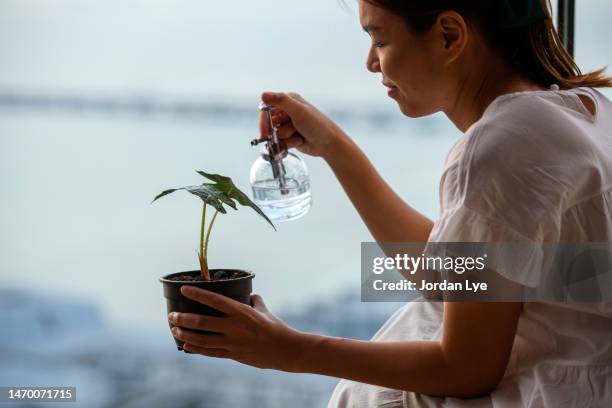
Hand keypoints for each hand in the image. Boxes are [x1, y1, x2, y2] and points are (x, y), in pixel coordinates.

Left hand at [168, 286, 303, 371]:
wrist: (285, 350)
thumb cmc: (275, 327)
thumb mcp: (263, 310)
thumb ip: (254, 300)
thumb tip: (248, 293)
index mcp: (241, 312)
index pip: (214, 300)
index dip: (197, 294)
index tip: (184, 289)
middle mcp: (234, 327)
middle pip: (202, 322)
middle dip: (183, 319)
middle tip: (172, 316)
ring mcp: (232, 343)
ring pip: (202, 339)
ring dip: (185, 334)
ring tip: (174, 330)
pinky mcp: (232, 355)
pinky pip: (210, 352)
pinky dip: (196, 348)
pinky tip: (186, 345)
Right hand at [259, 91, 349, 159]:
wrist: (329, 143)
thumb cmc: (317, 125)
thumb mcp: (298, 111)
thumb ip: (281, 101)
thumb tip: (263, 95)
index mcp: (289, 101)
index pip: (266, 108)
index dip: (264, 121)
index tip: (265, 132)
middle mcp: (287, 112)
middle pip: (269, 123)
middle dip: (276, 131)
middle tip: (287, 134)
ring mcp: (289, 125)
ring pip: (274, 135)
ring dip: (285, 138)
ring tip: (298, 135)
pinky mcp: (290, 137)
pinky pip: (280, 142)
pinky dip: (288, 144)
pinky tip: (299, 141)